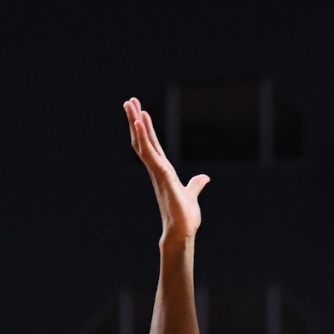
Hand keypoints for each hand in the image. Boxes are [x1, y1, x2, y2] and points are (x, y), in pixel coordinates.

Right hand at [125, 97, 208, 242]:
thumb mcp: (192, 194)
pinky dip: (143, 136)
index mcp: (163, 170)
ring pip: (143, 142)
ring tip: (130, 104)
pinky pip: (149, 152)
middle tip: (129, 101)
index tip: (140, 112)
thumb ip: (196, 185)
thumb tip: (204, 178)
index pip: (153, 145)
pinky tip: (138, 122)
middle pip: (144, 139)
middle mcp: (156, 169)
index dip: (146, 129)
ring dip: (136, 122)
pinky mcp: (160, 174)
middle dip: (136, 120)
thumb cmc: (184, 217)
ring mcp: (156, 171)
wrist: (182, 231)